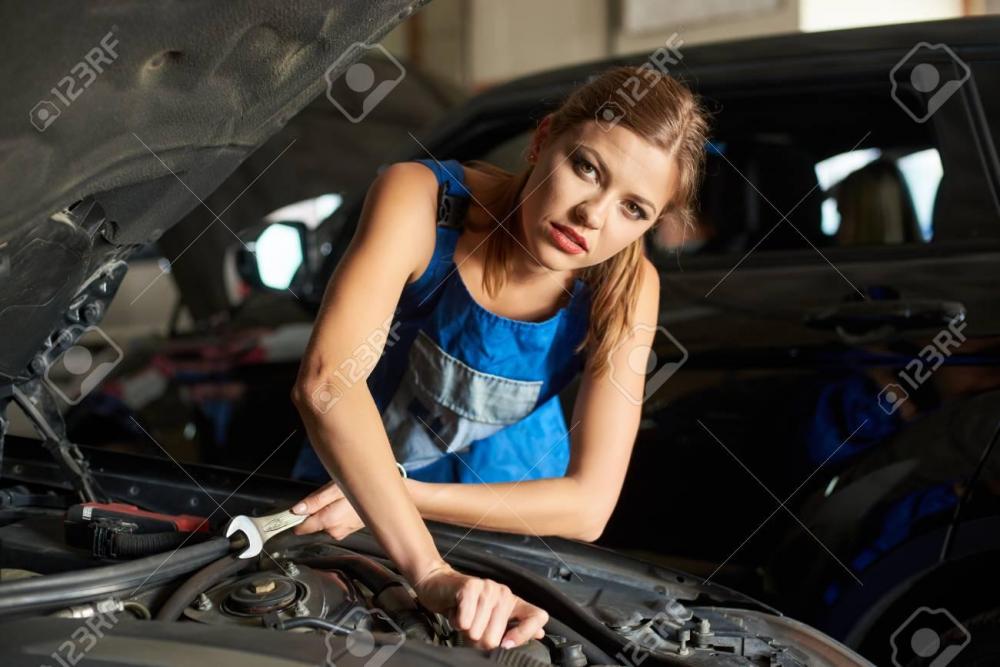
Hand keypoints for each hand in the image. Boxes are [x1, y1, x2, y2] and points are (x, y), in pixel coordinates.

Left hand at [291, 481, 363, 540]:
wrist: (385, 499)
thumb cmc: (363, 490)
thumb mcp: (336, 488)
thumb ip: (315, 500)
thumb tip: (296, 510)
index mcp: (329, 520)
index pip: (301, 528)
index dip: (293, 519)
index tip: (289, 514)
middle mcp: (334, 530)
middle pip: (312, 523)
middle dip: (315, 511)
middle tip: (326, 497)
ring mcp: (341, 532)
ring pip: (323, 523)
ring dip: (326, 512)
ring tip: (338, 500)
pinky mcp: (347, 531)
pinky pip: (333, 523)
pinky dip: (335, 515)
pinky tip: (344, 506)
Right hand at [412, 562, 547, 649]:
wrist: (438, 586)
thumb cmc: (465, 608)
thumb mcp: (490, 621)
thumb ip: (514, 628)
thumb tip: (540, 634)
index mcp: (514, 603)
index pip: (538, 617)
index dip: (526, 635)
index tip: (506, 645)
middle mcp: (505, 594)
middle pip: (496, 637)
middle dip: (478, 642)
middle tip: (471, 630)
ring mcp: (489, 588)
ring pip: (478, 632)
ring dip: (465, 632)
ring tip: (464, 619)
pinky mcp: (471, 586)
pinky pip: (466, 621)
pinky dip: (457, 623)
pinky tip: (456, 614)